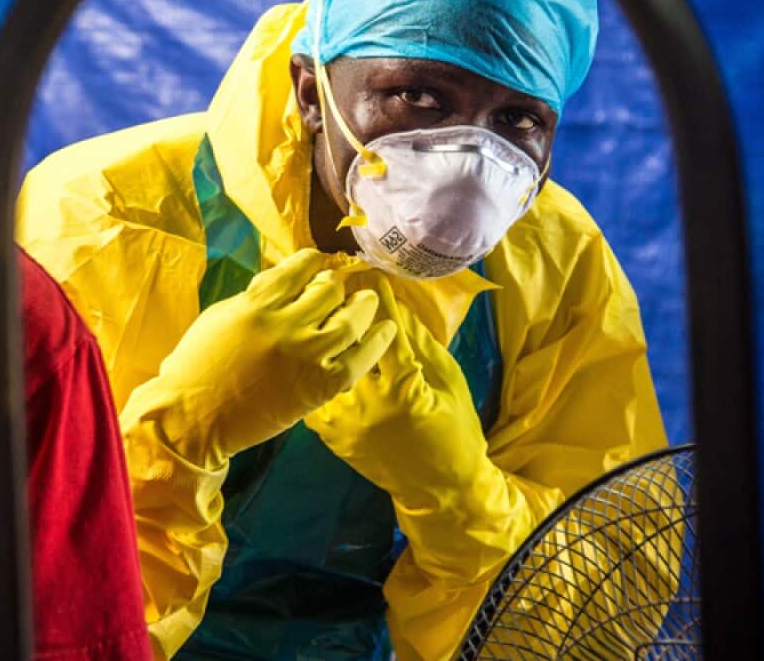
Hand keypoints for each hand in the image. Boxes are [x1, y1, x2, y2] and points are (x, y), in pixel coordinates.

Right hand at [147, 248, 397, 465]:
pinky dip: (377, 341)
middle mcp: (285, 324)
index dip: (315, 261)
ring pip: (351, 318)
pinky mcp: (320, 386)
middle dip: (337, 284)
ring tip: (367, 301)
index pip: (300, 267)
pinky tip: (386, 330)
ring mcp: (305, 355)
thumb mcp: (221, 316)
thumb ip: (256, 298)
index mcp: (256, 303)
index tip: (319, 263)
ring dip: (363, 305)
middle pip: (329, 289)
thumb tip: (287, 281)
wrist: (193, 418)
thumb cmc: (197, 367)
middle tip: (341, 287)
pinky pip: (360, 358)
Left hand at [305, 273, 486, 510]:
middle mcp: (369, 406)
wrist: (440, 490)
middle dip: (340, 312)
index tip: (370, 272)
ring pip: (322, 369)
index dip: (378, 299)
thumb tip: (395, 305)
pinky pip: (313, 395)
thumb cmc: (455, 430)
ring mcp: (346, 424)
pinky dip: (310, 374)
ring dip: (318, 341)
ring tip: (314, 313)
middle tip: (334, 282)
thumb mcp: (448, 382)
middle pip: (346, 346)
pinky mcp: (333, 438)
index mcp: (404, 390)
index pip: (386, 332)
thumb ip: (421, 343)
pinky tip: (308, 353)